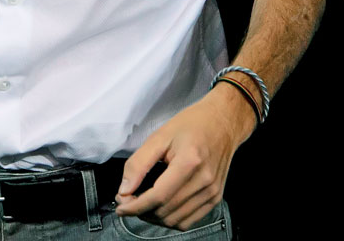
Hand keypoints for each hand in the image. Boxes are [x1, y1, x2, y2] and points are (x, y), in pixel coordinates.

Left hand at [114, 87, 253, 228]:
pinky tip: (160, 207)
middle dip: (141, 211)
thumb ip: (139, 163)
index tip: (120, 207)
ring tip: (141, 204)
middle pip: (166, 211)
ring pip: (176, 221)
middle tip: (127, 200)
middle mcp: (204, 181)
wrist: (223, 123)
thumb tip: (125, 189)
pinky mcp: (216, 198)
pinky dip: (171, 219)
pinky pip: (189, 221)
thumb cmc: (191, 125)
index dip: (136, 206)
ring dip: (154, 217)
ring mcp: (212, 192)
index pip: (158, 196)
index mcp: (189, 162)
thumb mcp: (159, 136)